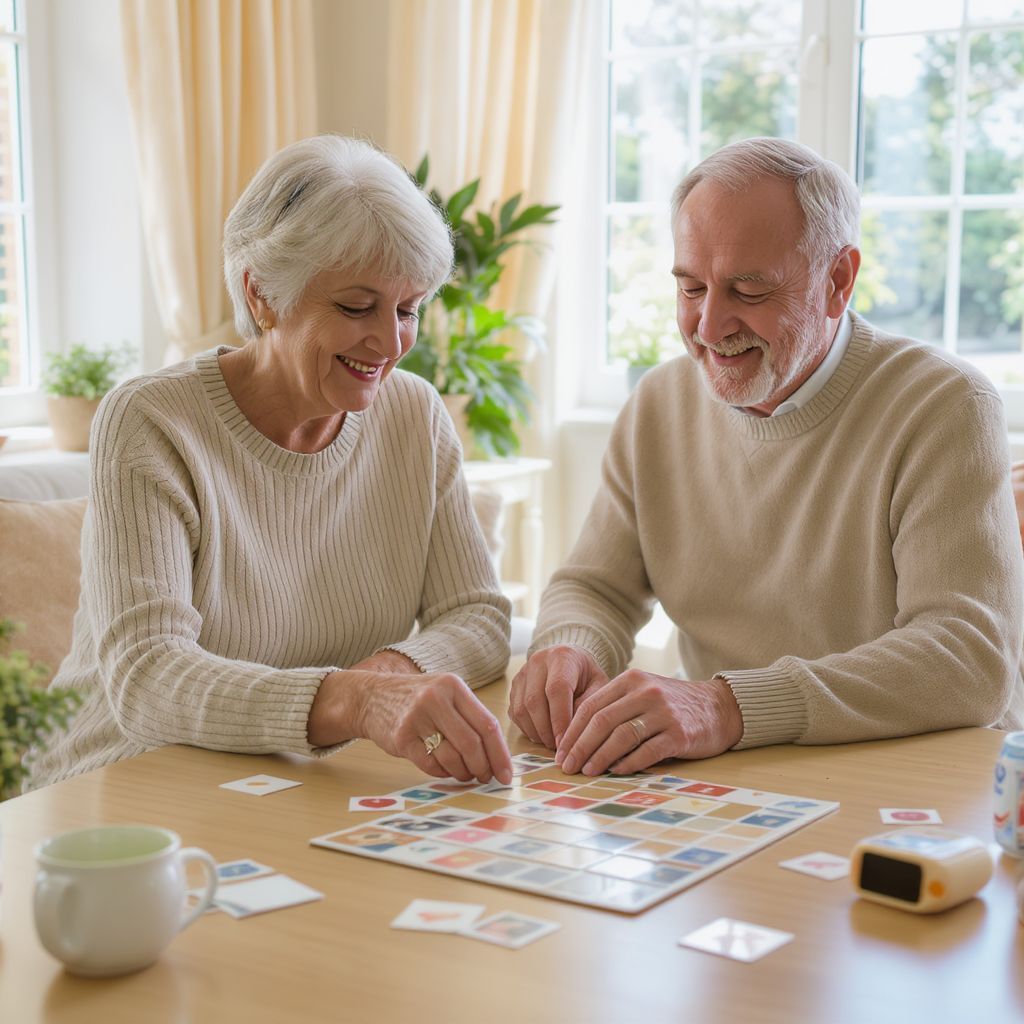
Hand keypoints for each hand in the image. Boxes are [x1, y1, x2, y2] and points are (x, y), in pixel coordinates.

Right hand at [309, 667, 511, 784]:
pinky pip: (430, 764)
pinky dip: (442, 773)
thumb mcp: (445, 693)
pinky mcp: (401, 737)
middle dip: (483, 767)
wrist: (372, 697)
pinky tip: (444, 769)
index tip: (507, 774)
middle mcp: (436, 698)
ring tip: (465, 775)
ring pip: (452, 757)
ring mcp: (417, 717)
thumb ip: (469, 717)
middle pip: (471, 743)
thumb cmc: (417, 699)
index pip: (487, 724)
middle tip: (486, 778)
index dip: (500, 754)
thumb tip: (498, 755)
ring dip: (463, 773)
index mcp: (453, 686)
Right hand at [508, 645, 608, 749]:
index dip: (560, 719)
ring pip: (521, 709)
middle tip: (559, 748)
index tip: (566, 742)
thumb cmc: (588, 676)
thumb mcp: (599, 687)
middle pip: (534, 701)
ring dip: (536, 732)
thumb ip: (588, 706)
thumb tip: (572, 734)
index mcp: (562, 657)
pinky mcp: (514, 687)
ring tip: (552, 743)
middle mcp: (538, 661)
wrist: (571, 660)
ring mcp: (522, 674)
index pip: (556, 689)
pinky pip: (514, 713)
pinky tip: (543, 734)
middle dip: (546, 730)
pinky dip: (527, 729)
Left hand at [555, 670, 743, 775]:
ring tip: (587, 771)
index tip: (560, 751)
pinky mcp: (679, 734)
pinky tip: (616, 772)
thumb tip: (577, 738)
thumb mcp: (643, 693)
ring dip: (600, 757)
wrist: (720, 707)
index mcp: (631, 680)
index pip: (591, 706)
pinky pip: (646, 751)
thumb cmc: (673, 705)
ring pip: (621, 737)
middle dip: (580, 746)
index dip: (572, 731)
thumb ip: (615, 707)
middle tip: (567, 766)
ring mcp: (663, 713)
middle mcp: (646, 692)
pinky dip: (627, 764)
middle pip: (602, 721)